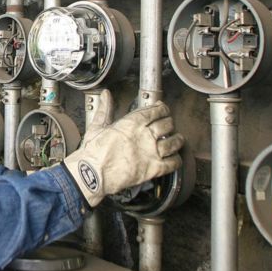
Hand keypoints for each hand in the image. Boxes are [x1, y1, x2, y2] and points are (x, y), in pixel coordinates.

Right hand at [63, 90, 183, 206]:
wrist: (93, 174)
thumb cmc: (93, 153)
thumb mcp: (97, 126)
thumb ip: (105, 109)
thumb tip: (106, 96)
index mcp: (131, 123)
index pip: (155, 111)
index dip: (162, 109)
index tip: (162, 109)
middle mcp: (145, 136)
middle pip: (167, 124)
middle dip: (169, 123)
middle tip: (168, 124)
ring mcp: (151, 152)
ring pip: (174, 142)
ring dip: (177, 140)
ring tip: (177, 139)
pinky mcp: (154, 169)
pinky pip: (173, 163)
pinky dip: (177, 160)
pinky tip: (175, 158)